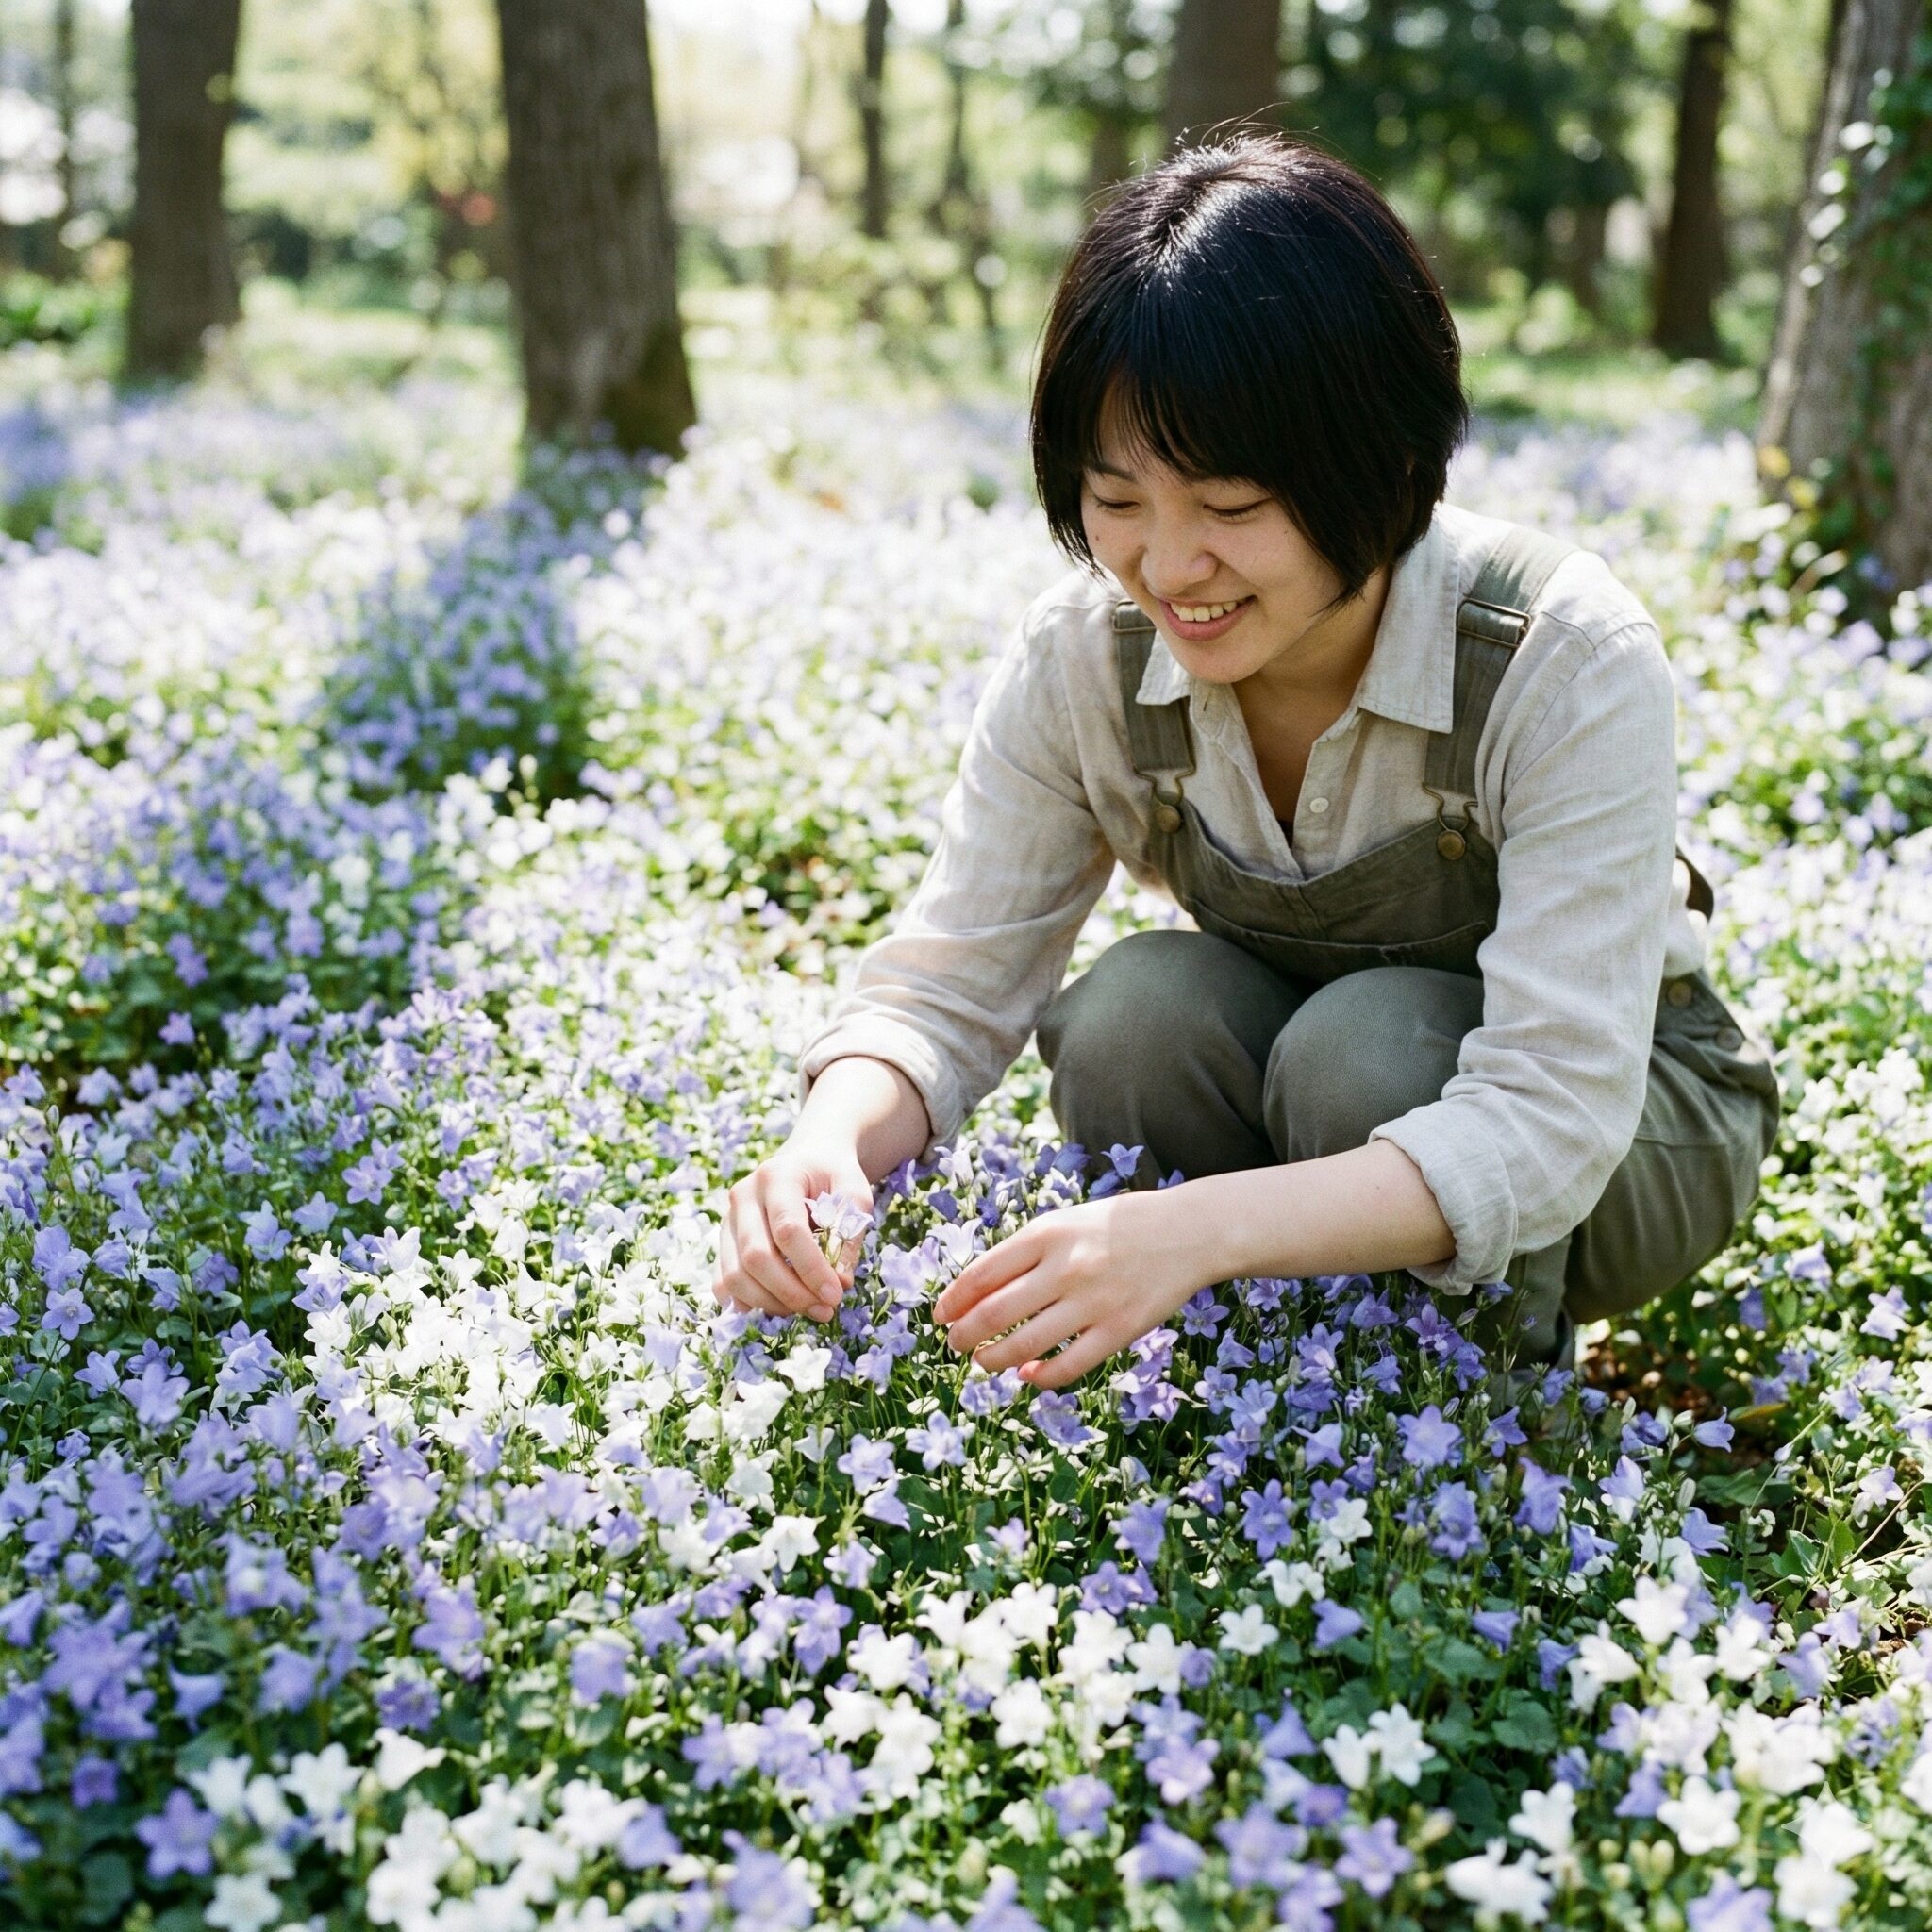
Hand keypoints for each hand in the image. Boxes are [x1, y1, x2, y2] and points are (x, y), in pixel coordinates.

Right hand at [716, 1139, 872, 1323]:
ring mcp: (727, 1219)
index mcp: (777, 1177)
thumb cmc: (833, 1176)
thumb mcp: (854, 1193)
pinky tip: (779, 1307)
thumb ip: (849, 1233)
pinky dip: (747, 1303)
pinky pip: (723, 1282)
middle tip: (824, 1310)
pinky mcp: (723, 1241)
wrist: (808, 1159)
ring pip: (735, 1275)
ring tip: (807, 1309)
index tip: (836, 1294)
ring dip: (772, 1303)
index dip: (811, 1268)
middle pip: (756, 1256)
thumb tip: (839, 1282)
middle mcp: (743, 1196)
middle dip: (791, 1293)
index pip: (788, 1230)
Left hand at [930, 1187, 1210, 1388]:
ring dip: (993, 1359)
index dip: (952, 1300)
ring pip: (1024, 1346)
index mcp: (1045, 1234)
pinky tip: (1028, 1375)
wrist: (1187, 1232)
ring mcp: (1093, 1302)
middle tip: (954, 1344)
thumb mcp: (1064, 1223)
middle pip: (993, 1314)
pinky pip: (1068, 1366)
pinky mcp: (1119, 1331)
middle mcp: (1065, 1268)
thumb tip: (974, 1293)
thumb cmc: (1115, 1226)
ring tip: (983, 1361)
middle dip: (963, 1335)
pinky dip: (1039, 1377)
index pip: (980, 1275)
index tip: (941, 1315)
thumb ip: (1023, 1253)